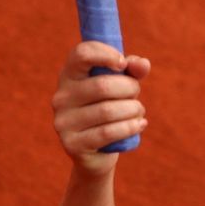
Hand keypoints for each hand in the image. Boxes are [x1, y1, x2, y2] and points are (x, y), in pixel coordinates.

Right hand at [53, 42, 150, 173]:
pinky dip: (130, 127)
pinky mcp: (72, 144)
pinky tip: (139, 125)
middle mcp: (61, 97)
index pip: (81, 53)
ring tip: (138, 112)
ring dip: (133, 109)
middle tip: (136, 95)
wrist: (97, 152)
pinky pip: (108, 132)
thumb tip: (143, 64)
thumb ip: (132, 71)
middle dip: (130, 89)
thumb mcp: (121, 86)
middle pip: (103, 85)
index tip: (123, 63)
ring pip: (108, 110)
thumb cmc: (110, 108)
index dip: (106, 54)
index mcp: (69, 75)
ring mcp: (63, 122)